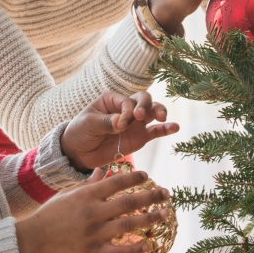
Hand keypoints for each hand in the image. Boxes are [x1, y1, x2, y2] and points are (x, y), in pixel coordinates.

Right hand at [14, 167, 171, 252]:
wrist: (33, 240)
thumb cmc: (50, 214)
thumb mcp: (68, 194)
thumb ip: (88, 184)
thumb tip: (103, 172)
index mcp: (86, 195)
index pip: (116, 182)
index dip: (134, 178)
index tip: (147, 175)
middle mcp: (93, 212)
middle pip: (129, 202)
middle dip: (151, 196)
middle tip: (166, 193)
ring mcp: (95, 233)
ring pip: (129, 225)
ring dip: (150, 219)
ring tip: (165, 214)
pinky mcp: (94, 251)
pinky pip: (119, 252)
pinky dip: (136, 249)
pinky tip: (149, 246)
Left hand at [61, 90, 178, 171]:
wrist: (78, 152)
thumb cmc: (80, 131)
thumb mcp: (89, 124)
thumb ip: (106, 122)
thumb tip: (122, 123)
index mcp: (113, 100)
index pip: (127, 101)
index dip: (127, 111)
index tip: (119, 124)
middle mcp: (127, 108)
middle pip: (144, 100)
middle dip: (145, 106)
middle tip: (140, 116)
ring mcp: (135, 123)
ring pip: (152, 112)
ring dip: (159, 112)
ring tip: (162, 118)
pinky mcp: (139, 137)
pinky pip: (155, 132)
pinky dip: (165, 129)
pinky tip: (175, 127)